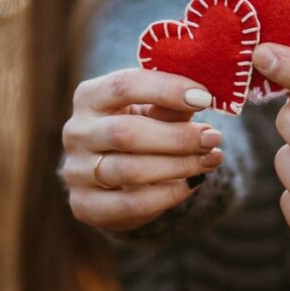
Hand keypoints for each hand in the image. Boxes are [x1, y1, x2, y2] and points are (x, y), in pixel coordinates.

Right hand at [61, 68, 222, 230]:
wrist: (114, 177)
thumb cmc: (140, 130)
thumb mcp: (154, 112)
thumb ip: (173, 106)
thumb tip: (202, 101)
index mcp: (89, 97)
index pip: (123, 85)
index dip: (167, 90)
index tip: (205, 99)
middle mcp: (76, 132)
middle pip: (126, 134)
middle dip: (177, 137)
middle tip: (213, 138)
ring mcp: (76, 171)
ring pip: (130, 171)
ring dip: (179, 166)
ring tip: (211, 160)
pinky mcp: (85, 205)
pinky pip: (132, 204)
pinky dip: (168, 195)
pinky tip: (192, 183)